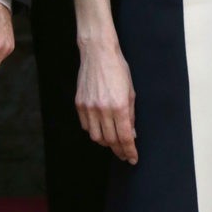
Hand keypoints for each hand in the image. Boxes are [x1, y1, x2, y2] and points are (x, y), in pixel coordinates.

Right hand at [76, 41, 137, 163]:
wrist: (98, 53)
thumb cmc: (117, 69)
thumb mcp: (131, 92)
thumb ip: (131, 115)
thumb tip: (131, 134)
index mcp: (119, 106)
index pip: (124, 137)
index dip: (129, 151)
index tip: (132, 158)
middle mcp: (103, 109)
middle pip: (110, 140)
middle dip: (119, 150)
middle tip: (124, 154)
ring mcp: (89, 107)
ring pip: (96, 136)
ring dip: (106, 142)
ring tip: (112, 142)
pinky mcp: (79, 104)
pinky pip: (86, 126)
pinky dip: (94, 131)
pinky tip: (100, 128)